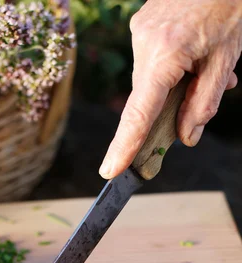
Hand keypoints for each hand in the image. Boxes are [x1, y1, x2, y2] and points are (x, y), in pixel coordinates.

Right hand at [99, 0, 241, 178]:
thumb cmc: (228, 5)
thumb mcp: (225, 58)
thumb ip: (203, 102)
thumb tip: (187, 136)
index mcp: (165, 53)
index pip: (139, 113)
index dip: (124, 145)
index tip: (110, 171)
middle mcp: (144, 43)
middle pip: (147, 98)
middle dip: (169, 109)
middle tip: (196, 109)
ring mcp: (139, 32)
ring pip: (150, 79)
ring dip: (173, 86)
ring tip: (206, 70)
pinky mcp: (142, 25)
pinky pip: (152, 60)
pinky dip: (170, 69)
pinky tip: (194, 57)